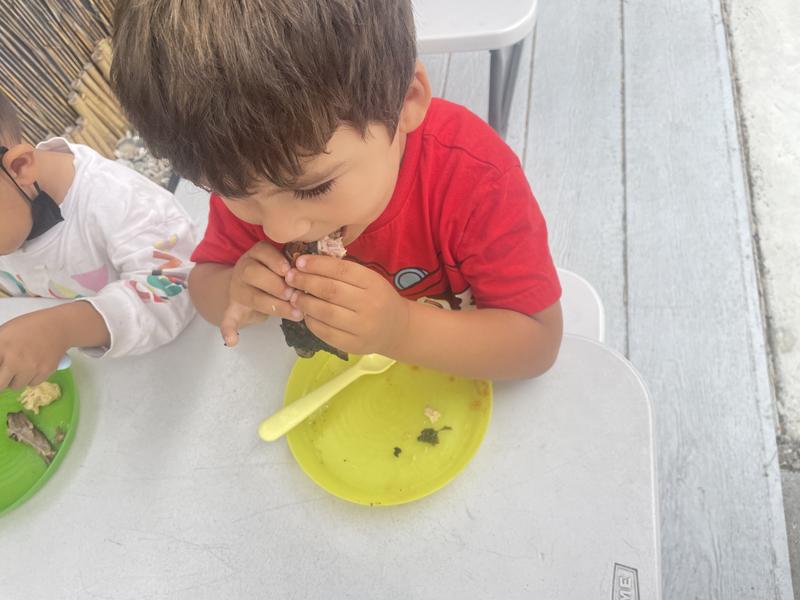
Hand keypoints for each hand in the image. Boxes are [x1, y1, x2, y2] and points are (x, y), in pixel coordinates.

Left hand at [0, 310, 69, 389]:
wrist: (58, 326)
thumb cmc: (28, 327)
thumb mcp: (5, 332)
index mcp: (1, 346)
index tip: (1, 370)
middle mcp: (14, 359)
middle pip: (0, 385)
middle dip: (1, 381)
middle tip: (5, 375)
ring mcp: (30, 367)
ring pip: (16, 386)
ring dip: (16, 379)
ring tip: (22, 366)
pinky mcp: (45, 371)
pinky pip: (32, 384)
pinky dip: (32, 378)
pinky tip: (35, 366)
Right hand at [221, 242, 301, 345]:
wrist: (244, 285)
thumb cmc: (272, 273)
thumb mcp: (280, 263)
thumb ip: (292, 266)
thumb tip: (313, 276)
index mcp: (257, 254)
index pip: (264, 252)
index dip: (277, 262)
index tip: (290, 271)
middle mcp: (244, 269)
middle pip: (254, 273)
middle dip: (276, 285)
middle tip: (293, 295)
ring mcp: (238, 290)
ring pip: (251, 296)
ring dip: (273, 306)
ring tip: (295, 314)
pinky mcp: (233, 309)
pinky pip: (228, 319)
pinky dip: (229, 329)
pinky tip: (233, 340)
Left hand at [286, 255, 409, 354]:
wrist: (397, 329)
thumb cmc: (378, 298)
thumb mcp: (369, 280)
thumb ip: (344, 272)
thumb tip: (308, 263)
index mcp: (373, 283)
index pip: (342, 270)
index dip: (317, 265)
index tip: (299, 262)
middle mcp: (369, 305)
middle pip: (331, 291)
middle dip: (306, 282)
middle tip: (290, 278)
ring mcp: (362, 327)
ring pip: (325, 312)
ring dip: (305, 303)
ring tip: (294, 296)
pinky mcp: (353, 345)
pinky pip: (325, 332)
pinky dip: (311, 321)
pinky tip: (305, 313)